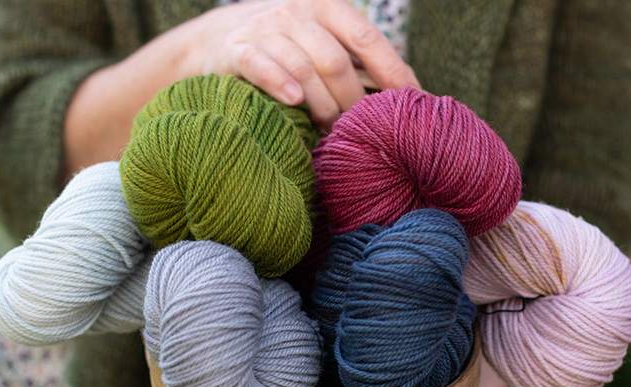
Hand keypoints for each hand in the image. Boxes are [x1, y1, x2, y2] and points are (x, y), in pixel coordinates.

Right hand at [186, 0, 420, 129]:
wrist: (219, 36)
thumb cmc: (286, 46)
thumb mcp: (321, 40)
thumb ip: (355, 60)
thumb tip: (407, 91)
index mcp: (327, 8)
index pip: (367, 38)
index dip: (391, 70)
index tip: (411, 100)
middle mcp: (297, 13)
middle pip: (335, 61)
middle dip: (352, 100)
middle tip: (359, 130)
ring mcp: (266, 29)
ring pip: (303, 68)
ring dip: (321, 104)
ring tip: (330, 129)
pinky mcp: (237, 50)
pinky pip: (262, 67)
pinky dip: (280, 84)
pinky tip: (295, 101)